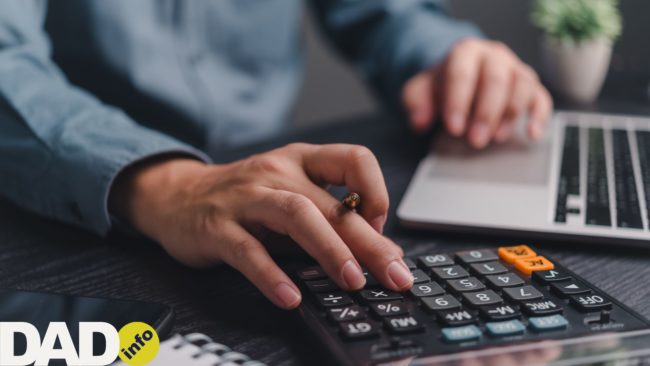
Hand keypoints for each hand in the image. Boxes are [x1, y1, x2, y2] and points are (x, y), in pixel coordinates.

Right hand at [109, 144, 411, 308]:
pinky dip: (272, 275)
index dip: (376, 193)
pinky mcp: (217, 226)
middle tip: (395, 274)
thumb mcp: (290, 196)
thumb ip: (330, 219)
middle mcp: (277, 171)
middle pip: (330, 203)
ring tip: (352, 281)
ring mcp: (245, 197)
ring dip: (329, 249)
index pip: (354, 159)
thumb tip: (383, 252)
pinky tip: (290, 297)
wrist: (177, 195)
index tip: (380, 229)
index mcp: (301, 160)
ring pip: (295, 215)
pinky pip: (248, 250)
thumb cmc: (245, 199)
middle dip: (369, 241)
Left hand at [402, 38, 552, 147]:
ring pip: (522, 85)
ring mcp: (515, 69)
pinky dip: (539, 116)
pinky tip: (531, 134)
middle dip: (486, 112)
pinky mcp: (531, 87)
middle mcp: (494, 56)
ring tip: (496, 138)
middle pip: (496, 79)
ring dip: (511, 114)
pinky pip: (541, 97)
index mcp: (465, 52)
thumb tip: (419, 122)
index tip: (454, 128)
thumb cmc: (442, 86)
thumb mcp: (420, 91)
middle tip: (475, 140)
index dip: (459, 101)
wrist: (460, 77)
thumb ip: (415, 103)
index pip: (462, 73)